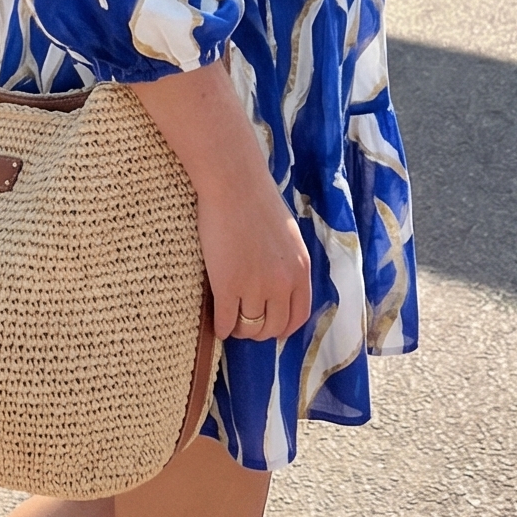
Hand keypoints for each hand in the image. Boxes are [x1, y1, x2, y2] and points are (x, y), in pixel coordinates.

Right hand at [196, 167, 312, 345]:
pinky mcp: (227, 285)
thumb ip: (288, 263)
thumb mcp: (288, 237)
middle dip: (258, 331)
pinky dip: (221, 328)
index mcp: (300, 270)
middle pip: (272, 327)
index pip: (298, 316)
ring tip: (230, 323)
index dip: (283, 328)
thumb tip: (280, 285)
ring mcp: (254, 286)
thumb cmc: (258, 202)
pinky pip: (226, 321)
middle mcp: (282, 283)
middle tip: (245, 326)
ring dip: (238, 330)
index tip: (271, 328)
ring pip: (249, 328)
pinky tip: (216, 325)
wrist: (234, 185)